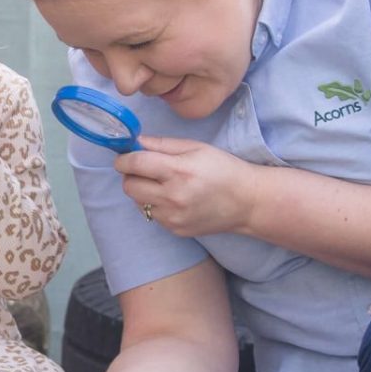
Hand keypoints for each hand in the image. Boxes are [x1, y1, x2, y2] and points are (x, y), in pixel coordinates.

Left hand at [116, 136, 264, 237]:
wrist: (246, 202)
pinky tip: (174, 198)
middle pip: (129, 186)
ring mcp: (173, 217)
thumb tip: (136, 142)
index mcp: (179, 171)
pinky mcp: (175, 230)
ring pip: (138, 202)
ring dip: (142, 191)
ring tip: (162, 184)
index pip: (135, 164)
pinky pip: (152, 214)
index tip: (124, 157)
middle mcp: (173, 197)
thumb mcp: (196, 148)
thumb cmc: (224, 169)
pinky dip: (155, 205)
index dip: (124, 159)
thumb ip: (163, 145)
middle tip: (143, 169)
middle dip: (130, 175)